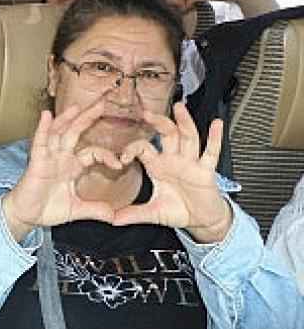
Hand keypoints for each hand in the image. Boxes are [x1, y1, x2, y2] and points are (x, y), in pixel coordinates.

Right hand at [1, 100, 121, 239]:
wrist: (25, 217)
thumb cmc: (46, 210)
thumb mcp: (77, 210)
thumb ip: (95, 210)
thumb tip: (114, 216)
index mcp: (71, 167)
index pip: (93, 152)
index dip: (107, 155)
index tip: (119, 164)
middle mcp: (60, 158)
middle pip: (75, 133)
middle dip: (88, 118)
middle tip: (102, 103)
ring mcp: (48, 158)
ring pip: (59, 133)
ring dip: (67, 118)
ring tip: (77, 105)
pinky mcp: (36, 162)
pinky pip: (40, 142)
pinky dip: (43, 128)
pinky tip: (46, 115)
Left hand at [114, 104, 231, 242]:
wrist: (202, 220)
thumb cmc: (179, 211)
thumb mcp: (152, 213)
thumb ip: (132, 214)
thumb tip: (110, 220)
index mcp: (158, 166)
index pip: (143, 148)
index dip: (132, 149)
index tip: (122, 158)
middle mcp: (174, 160)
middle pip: (166, 135)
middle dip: (158, 122)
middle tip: (147, 112)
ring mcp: (191, 163)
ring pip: (188, 137)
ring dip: (184, 122)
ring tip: (180, 108)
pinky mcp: (206, 171)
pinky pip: (211, 152)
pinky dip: (214, 138)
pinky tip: (217, 124)